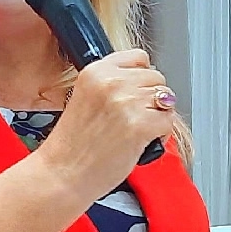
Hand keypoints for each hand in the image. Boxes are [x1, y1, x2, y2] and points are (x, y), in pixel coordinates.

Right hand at [38, 49, 174, 199]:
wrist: (62, 174)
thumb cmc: (71, 147)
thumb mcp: (85, 98)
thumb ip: (112, 86)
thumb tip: (143, 84)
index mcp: (95, 71)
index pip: (139, 57)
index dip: (142, 77)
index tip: (137, 92)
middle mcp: (111, 82)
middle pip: (156, 78)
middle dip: (152, 99)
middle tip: (136, 118)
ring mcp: (126, 102)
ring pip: (166, 98)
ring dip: (158, 116)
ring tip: (139, 131)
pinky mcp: (139, 125)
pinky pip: (168, 121)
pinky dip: (161, 134)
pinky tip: (143, 142)